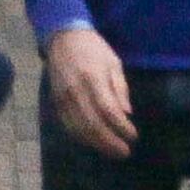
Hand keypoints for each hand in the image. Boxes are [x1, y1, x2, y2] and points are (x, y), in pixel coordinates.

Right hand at [45, 27, 137, 158]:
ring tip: (112, 152)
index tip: (134, 136)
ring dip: (98, 144)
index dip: (122, 128)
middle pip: (93, 125)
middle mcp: (76, 91)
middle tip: (125, 152)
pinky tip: (94, 143)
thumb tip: (127, 114)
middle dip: (111, 142)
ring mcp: (63, 99)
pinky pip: (68, 127)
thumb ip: (120, 88)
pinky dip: (82, 139)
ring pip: (80, 130)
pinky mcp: (56, 103)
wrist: (63, 37)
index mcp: (93, 78)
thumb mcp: (113, 62)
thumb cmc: (93, 49)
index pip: (109, 111)